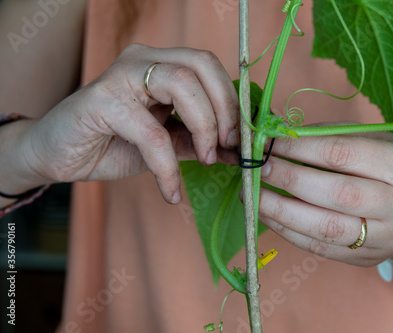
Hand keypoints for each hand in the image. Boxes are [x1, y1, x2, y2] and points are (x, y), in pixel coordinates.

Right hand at [24, 45, 239, 202]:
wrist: (56, 156)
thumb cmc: (110, 144)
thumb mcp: (165, 144)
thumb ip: (199, 142)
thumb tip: (238, 153)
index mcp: (160, 64)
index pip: (208, 65)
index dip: (232, 99)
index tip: (241, 137)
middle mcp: (142, 61)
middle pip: (201, 65)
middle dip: (225, 108)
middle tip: (229, 144)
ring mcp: (120, 76)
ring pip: (181, 85)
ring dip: (204, 128)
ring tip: (206, 160)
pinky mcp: (101, 101)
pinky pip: (151, 133)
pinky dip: (168, 167)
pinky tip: (171, 191)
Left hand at [258, 124, 392, 265]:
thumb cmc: (385, 167)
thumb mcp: (370, 141)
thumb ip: (326, 136)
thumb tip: (275, 133)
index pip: (342, 153)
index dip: (299, 148)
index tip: (268, 142)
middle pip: (335, 193)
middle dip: (288, 179)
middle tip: (258, 167)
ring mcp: (385, 237)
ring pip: (325, 227)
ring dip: (281, 210)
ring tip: (253, 195)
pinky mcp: (366, 258)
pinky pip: (319, 247)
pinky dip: (287, 231)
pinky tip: (268, 215)